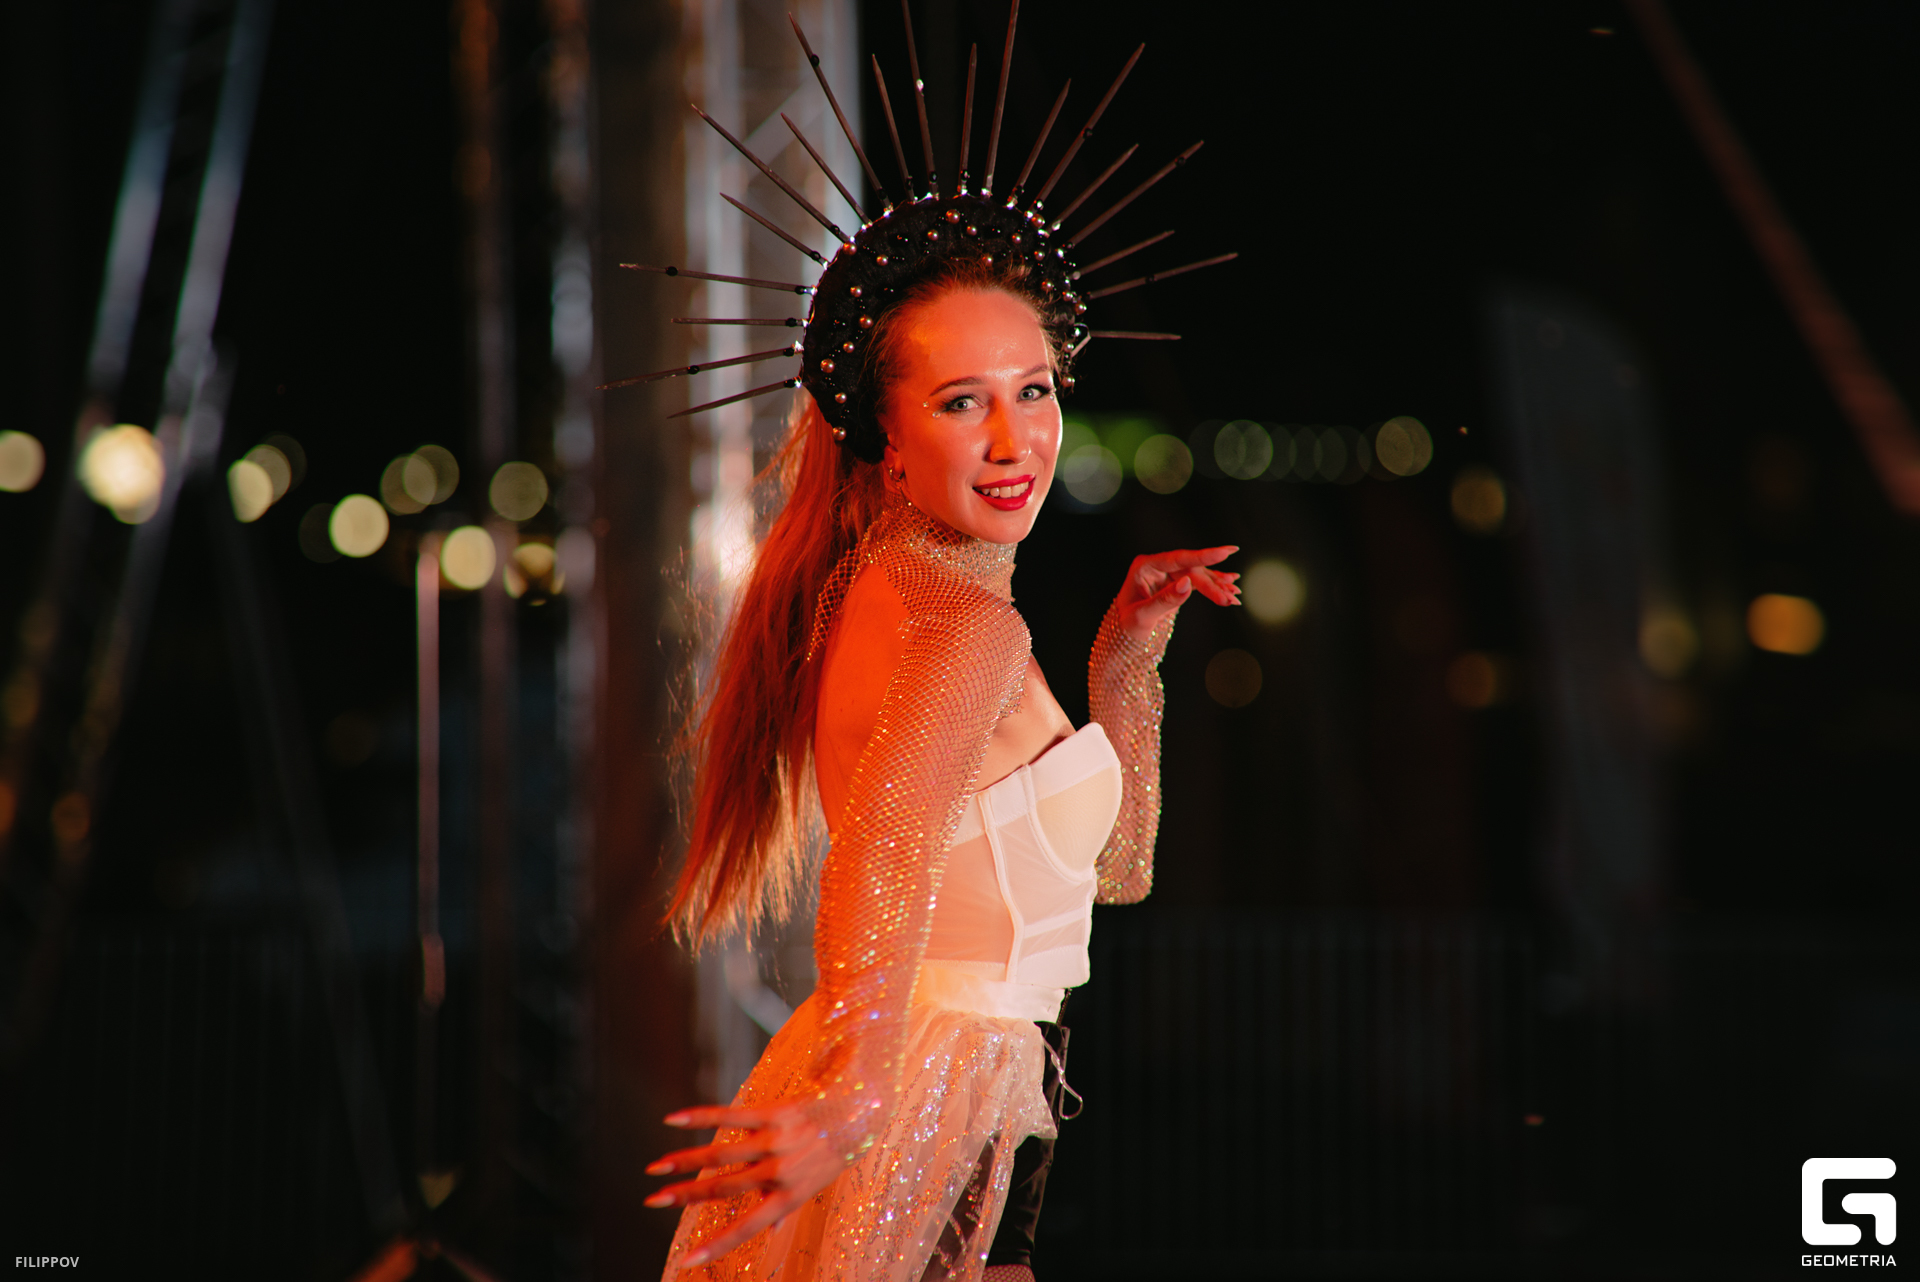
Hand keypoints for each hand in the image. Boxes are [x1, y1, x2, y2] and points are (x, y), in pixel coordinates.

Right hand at [645, 1102, 848, 1269]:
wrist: (859, 1108)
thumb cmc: (832, 1151)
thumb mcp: (813, 1187)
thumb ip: (786, 1210)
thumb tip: (770, 1237)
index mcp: (788, 1196)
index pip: (747, 1228)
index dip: (717, 1246)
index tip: (687, 1260)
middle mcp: (780, 1172)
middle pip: (723, 1188)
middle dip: (684, 1196)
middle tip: (651, 1201)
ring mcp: (777, 1142)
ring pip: (722, 1155)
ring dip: (684, 1161)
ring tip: (656, 1168)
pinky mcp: (775, 1114)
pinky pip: (731, 1116)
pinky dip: (700, 1117)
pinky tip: (673, 1119)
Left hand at [1109, 546, 1239, 640]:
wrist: (1124, 635)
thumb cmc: (1127, 626)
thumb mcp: (1142, 616)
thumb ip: (1164, 600)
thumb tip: (1187, 585)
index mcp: (1144, 567)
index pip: (1177, 559)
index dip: (1202, 556)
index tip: (1224, 552)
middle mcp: (1156, 566)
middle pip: (1191, 571)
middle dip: (1212, 585)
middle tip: (1229, 598)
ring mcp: (1166, 573)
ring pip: (1198, 576)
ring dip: (1217, 586)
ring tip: (1234, 596)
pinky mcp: (1175, 582)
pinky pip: (1198, 582)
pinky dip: (1213, 587)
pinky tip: (1230, 585)